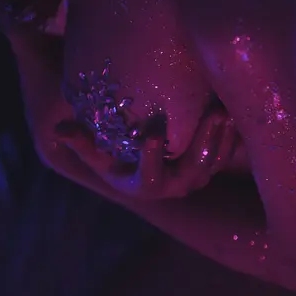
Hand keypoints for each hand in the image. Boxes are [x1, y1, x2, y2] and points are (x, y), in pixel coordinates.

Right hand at [54, 106, 238, 199]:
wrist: (144, 168)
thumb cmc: (115, 158)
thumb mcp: (96, 153)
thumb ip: (80, 141)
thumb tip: (58, 129)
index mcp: (145, 186)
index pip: (149, 178)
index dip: (152, 160)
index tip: (153, 135)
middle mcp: (175, 186)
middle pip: (194, 170)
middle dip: (205, 143)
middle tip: (212, 115)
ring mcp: (197, 177)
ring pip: (215, 162)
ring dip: (223, 137)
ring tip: (226, 109)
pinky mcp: (213, 164)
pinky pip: (228, 153)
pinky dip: (232, 135)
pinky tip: (237, 109)